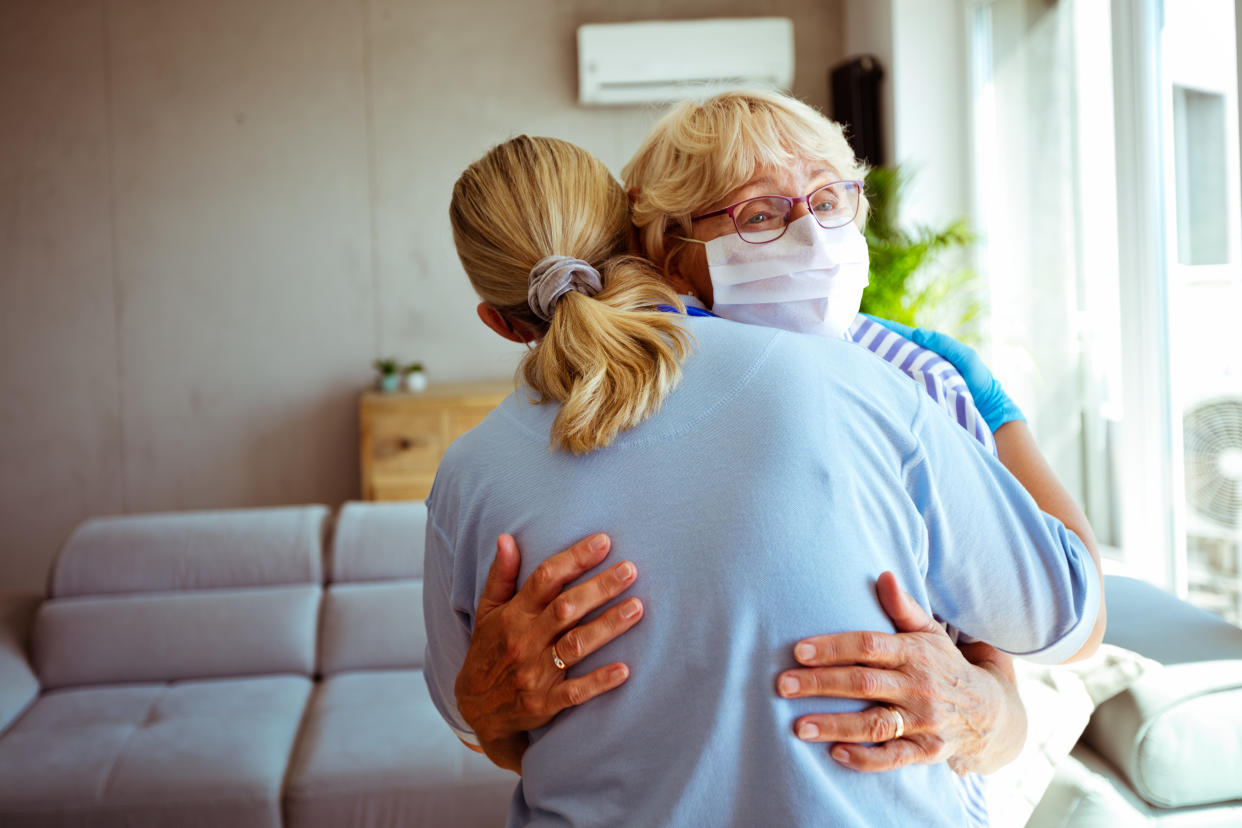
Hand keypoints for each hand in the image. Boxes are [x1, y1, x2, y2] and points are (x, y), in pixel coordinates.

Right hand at [454, 533, 644, 771]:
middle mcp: (524, 640)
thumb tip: (506, 537)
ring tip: (637, 608)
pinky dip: (599, 682)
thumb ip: (500, 575)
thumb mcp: (487, 611)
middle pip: (566, 608)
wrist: (476, 709)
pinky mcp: (544, 702)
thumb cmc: (488, 650)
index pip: (545, 579)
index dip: (574, 559)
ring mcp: (535, 673)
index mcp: (513, 615)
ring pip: (575, 645)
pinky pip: (575, 692)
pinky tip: (624, 670)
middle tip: (630, 570)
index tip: (603, 542)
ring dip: (607, 626)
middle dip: (599, 588)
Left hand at [777, 572, 1025, 773]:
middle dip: (820, 684)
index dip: (833, 647)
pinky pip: (894, 758)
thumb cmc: (943, 665)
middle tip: (782, 685)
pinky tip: (835, 754)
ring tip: (798, 727)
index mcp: (914, 653)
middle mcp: (919, 686)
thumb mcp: (929, 632)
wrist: (989, 712)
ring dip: (835, 725)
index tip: (798, 651)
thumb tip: (882, 574)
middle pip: (863, 683)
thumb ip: (902, 607)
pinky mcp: (927, 752)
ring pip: (874, 724)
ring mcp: (924, 721)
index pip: (869, 646)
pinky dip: (865, 759)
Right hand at [861, 314, 1024, 430]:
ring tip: (845, 356)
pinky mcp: (912, 398)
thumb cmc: (979, 382)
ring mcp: (912, 381)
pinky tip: (863, 381)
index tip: (859, 319)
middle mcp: (915, 364)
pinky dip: (878, 382)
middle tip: (842, 336)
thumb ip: (943, 344)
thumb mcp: (965, 357)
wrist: (987, 412)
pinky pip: (891, 388)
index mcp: (926, 350)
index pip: (898, 335)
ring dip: (867, 363)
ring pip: (885, 369)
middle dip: (866, 343)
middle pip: (886, 351)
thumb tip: (916, 333)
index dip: (880, 327)